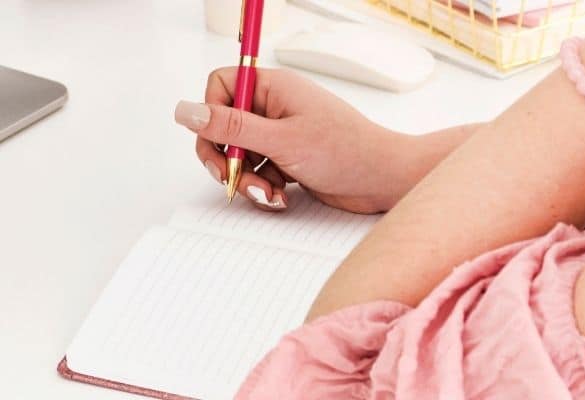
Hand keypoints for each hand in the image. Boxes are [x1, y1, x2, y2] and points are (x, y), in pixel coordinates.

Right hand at [174, 67, 412, 213]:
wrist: (384, 180)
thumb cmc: (346, 151)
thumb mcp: (280, 140)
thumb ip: (230, 128)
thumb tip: (186, 110)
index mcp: (274, 87)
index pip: (221, 86)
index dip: (212, 115)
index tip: (221, 143)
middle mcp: (276, 107)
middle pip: (224, 126)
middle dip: (226, 157)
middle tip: (231, 178)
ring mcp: (283, 134)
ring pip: (241, 155)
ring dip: (248, 179)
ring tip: (270, 192)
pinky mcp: (290, 159)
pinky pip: (260, 171)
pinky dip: (265, 187)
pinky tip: (282, 197)